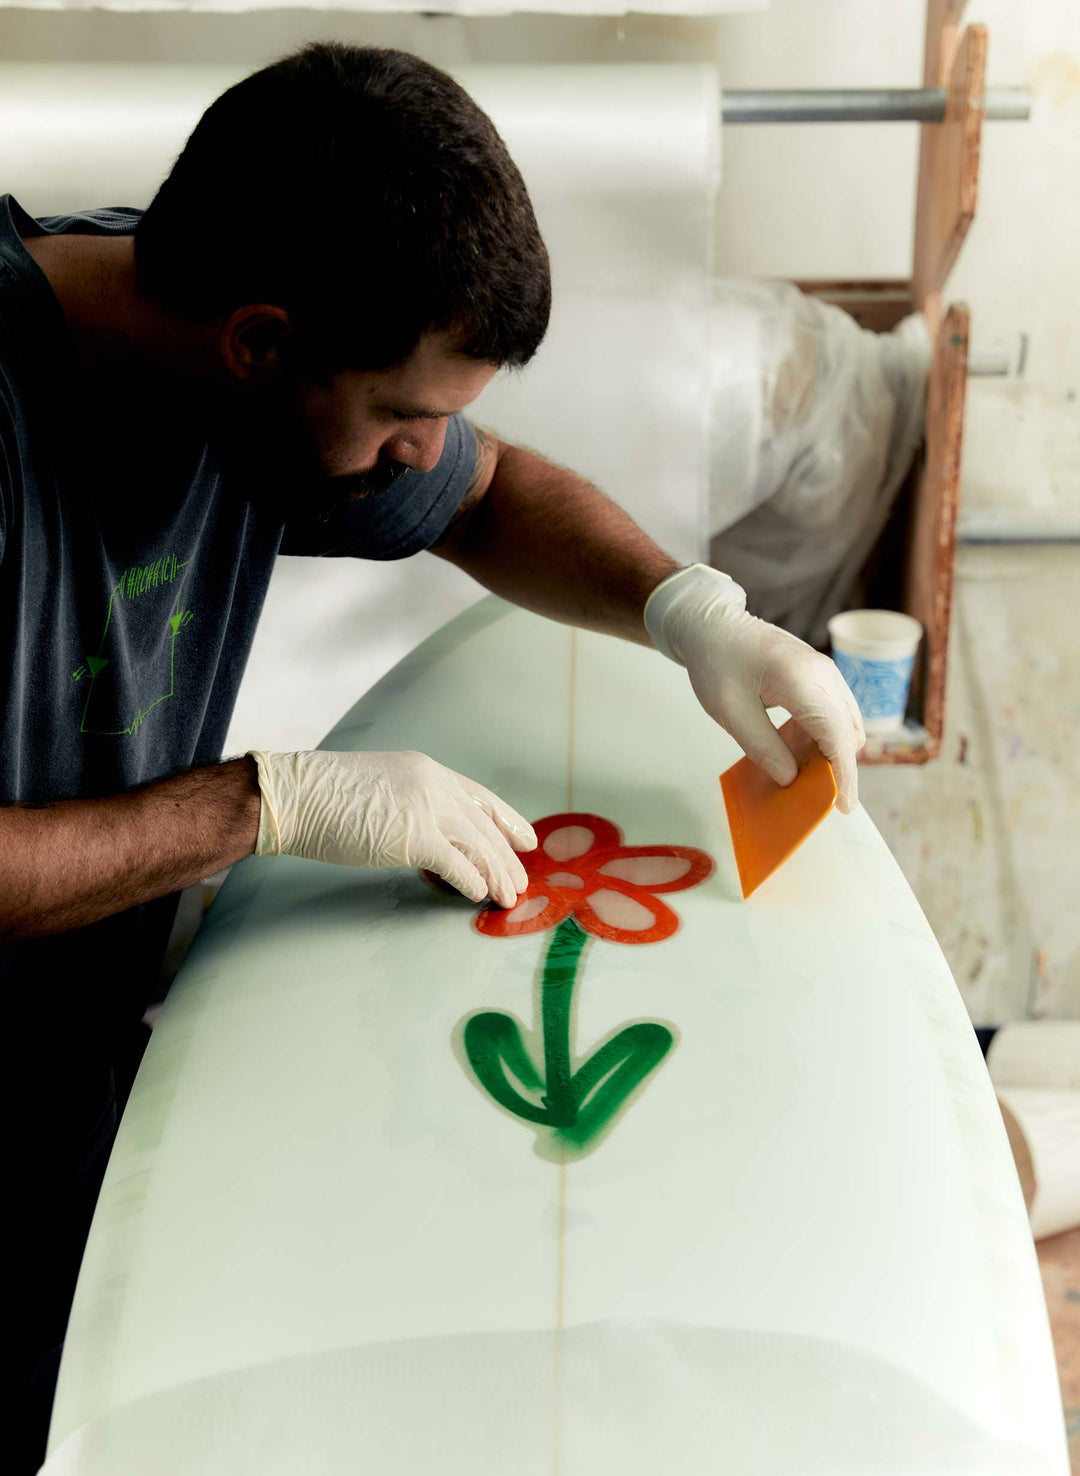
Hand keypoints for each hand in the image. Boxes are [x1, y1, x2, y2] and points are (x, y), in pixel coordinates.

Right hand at [246, 749, 536, 905]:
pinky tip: (479, 895)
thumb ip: (412, 804)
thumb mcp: (381, 786)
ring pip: (479, 845)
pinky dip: (471, 882)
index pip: (480, 796)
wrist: (294, 796)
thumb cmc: (326, 797)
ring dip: (497, 875)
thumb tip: (432, 837)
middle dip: (507, 858)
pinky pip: (456, 864)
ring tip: (508, 898)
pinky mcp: (413, 837)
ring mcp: (425, 808)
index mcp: (426, 770)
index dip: (507, 820)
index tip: (526, 839)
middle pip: (485, 825)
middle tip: (520, 884)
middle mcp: (433, 784)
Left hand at [644, 565, 866, 812]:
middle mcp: (823, 674)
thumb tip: (792, 778)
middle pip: (849, 732)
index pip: (836, 736)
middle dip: (840, 769)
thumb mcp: (731, 712)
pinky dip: (825, 737)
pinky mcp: (821, 676)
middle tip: (820, 799)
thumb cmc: (717, 663)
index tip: (843, 806)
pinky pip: (835, 714)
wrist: (715, 625)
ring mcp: (826, 672)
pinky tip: (800, 753)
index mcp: (801, 680)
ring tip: (805, 777)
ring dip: (832, 753)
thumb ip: (763, 748)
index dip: (842, 775)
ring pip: (847, 724)